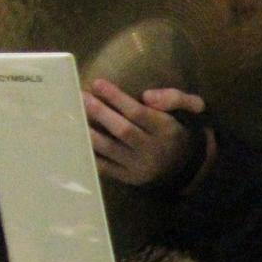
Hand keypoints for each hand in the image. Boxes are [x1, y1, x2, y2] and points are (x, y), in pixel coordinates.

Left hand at [86, 80, 210, 190]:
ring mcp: (138, 166)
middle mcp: (152, 150)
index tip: (97, 83)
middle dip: (100, 113)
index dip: (116, 98)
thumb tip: (147, 96)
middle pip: (123, 130)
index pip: (139, 113)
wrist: (184, 166)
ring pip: (110, 149)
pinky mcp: (127, 177)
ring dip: (89, 132)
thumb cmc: (176, 129)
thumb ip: (174, 98)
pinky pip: (104, 166)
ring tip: (73, 116)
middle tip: (80, 97)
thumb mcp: (188, 110)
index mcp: (166, 130)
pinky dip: (88, 153)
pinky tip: (75, 138)